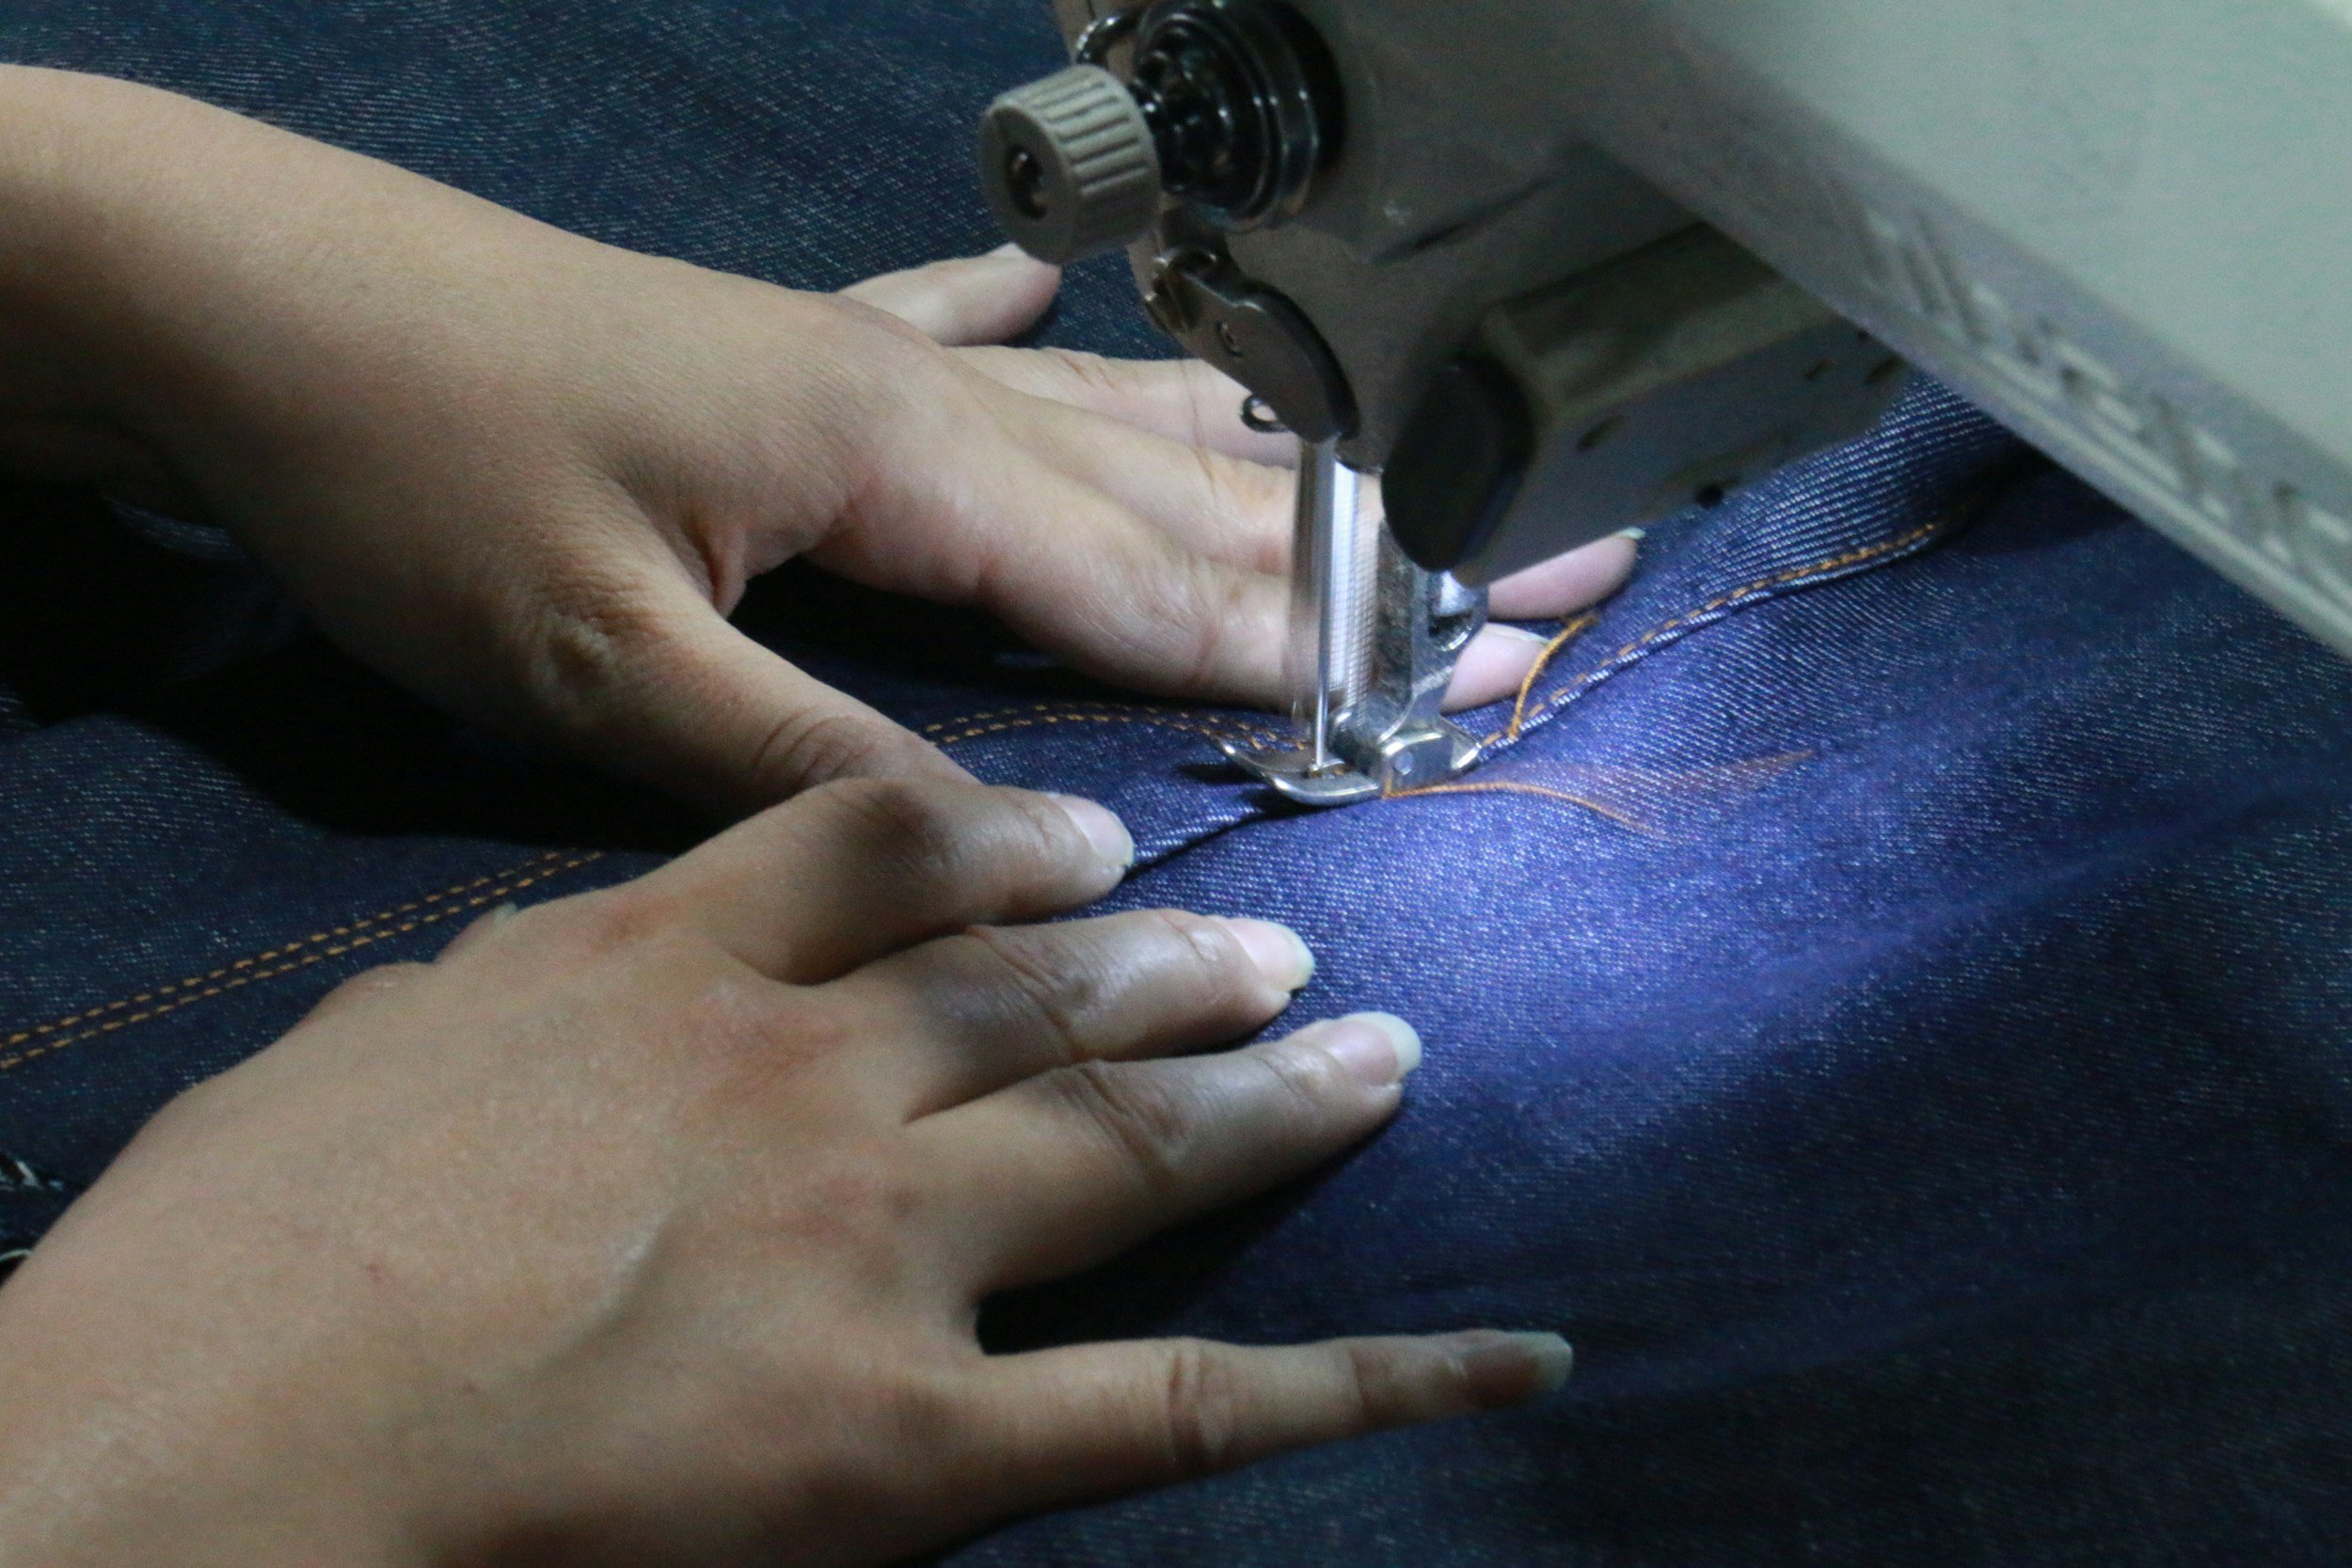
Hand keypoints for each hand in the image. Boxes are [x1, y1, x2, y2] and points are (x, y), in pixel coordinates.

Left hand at [0, 68, 1634, 813]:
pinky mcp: (775, 345)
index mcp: (899, 465)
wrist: (254, 298)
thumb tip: (1015, 860)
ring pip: (1105, 412)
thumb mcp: (608, 663)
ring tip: (1391, 465)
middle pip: (1184, 484)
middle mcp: (915, 396)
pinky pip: (950, 331)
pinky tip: (1073, 302)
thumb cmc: (417, 479)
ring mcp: (852, 354)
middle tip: (1535, 564)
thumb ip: (819, 762)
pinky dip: (1038, 331)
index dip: (1319, 644)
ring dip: (1258, 454)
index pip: (1153, 583)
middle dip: (1367, 546)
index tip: (1480, 678)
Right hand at [0, 780, 1570, 1565]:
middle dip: (1175, 958)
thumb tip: (596, 957)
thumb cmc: (233, 1260)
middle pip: (1043, 981)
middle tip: (1281, 938)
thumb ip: (534, 982)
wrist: (173, 1463)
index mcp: (667, 958)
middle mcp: (806, 1071)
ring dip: (1273, 1086)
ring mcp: (876, 1244)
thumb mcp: (380, 1044)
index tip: (1097, 838)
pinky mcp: (913, 1442)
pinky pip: (1181, 1402)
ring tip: (1377, 1049)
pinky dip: (1372, 1378)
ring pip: (1131, 1133)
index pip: (892, 840)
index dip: (1019, 837)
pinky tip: (1510, 1352)